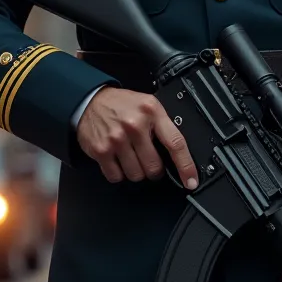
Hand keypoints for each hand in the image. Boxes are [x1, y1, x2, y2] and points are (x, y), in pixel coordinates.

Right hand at [77, 86, 198, 190]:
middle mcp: (135, 125)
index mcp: (152, 112)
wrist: (89, 100)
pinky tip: (117, 159)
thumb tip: (179, 153)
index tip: (191, 181)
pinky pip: (117, 177)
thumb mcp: (147, 105)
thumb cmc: (121, 105)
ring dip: (135, 171)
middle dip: (154, 169)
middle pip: (154, 167)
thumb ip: (162, 124)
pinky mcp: (101, 150)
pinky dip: (119, 173)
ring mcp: (117, 139)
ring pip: (136, 175)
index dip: (186, 166)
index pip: (175, 143)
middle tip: (148, 159)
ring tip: (130, 155)